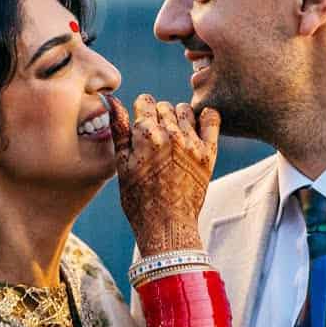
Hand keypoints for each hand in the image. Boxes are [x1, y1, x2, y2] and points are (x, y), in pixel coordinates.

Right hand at [109, 93, 219, 253]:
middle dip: (159, 116)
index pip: (145, 100)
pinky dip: (206, 117)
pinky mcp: (208, 153)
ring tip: (174, 136)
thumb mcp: (121, 165)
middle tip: (156, 137)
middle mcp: (170, 134)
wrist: (166, 226)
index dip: (142, 110)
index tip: (142, 122)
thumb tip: (113, 101)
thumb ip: (119, 130)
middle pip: (165, 106)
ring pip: (185, 110)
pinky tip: (198, 127)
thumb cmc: (138, 199)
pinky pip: (212, 119)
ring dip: (179, 118)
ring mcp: (192, 143)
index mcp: (146, 135)